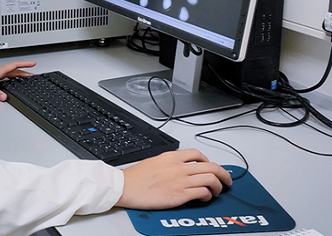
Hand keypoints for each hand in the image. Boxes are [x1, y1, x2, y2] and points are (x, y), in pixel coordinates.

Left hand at [0, 61, 35, 100]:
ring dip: (19, 74)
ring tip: (26, 77)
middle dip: (25, 71)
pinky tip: (14, 81)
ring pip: (11, 73)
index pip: (14, 66)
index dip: (24, 64)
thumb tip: (4, 97)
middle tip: (33, 74)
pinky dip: (13, 77)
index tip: (32, 64)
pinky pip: (6, 76)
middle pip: (15, 70)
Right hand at [115, 149, 231, 209]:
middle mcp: (178, 167)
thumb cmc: (136, 177)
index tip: (212, 167)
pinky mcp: (180, 194)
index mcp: (171, 157)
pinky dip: (208, 195)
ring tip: (218, 190)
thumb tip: (180, 166)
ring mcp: (180, 180)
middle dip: (223, 173)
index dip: (209, 161)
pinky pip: (203, 192)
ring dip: (219, 186)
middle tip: (226, 179)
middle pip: (211, 166)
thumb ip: (169, 162)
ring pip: (211, 179)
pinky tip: (205, 197)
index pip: (198, 154)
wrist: (126, 187)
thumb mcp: (154, 161)